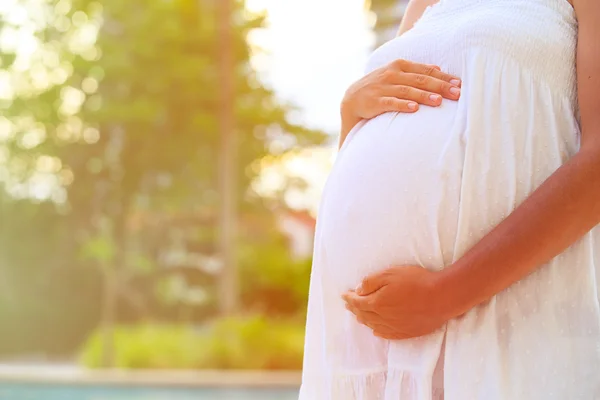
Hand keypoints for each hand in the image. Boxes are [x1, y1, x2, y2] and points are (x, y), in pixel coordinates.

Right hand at [341, 59, 461, 122]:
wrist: (352, 99)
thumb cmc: (380, 87)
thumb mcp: (396, 74)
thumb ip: (415, 71)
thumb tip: (438, 67)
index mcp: (399, 65)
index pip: (426, 70)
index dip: (443, 77)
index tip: (459, 84)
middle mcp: (391, 74)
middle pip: (420, 80)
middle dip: (440, 86)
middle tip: (456, 93)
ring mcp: (382, 87)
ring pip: (408, 91)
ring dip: (424, 96)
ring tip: (439, 101)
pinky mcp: (375, 101)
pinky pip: (391, 103)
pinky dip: (403, 105)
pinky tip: (414, 109)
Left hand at [342, 265, 452, 339]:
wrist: (442, 298)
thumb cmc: (417, 282)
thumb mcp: (391, 274)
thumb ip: (371, 282)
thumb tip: (358, 291)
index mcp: (377, 303)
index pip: (357, 302)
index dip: (349, 298)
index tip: (343, 295)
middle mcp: (383, 318)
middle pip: (363, 314)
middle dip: (354, 308)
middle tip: (348, 304)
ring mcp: (395, 327)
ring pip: (373, 325)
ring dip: (363, 319)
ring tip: (358, 315)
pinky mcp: (406, 332)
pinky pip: (386, 334)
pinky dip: (377, 331)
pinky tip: (375, 329)